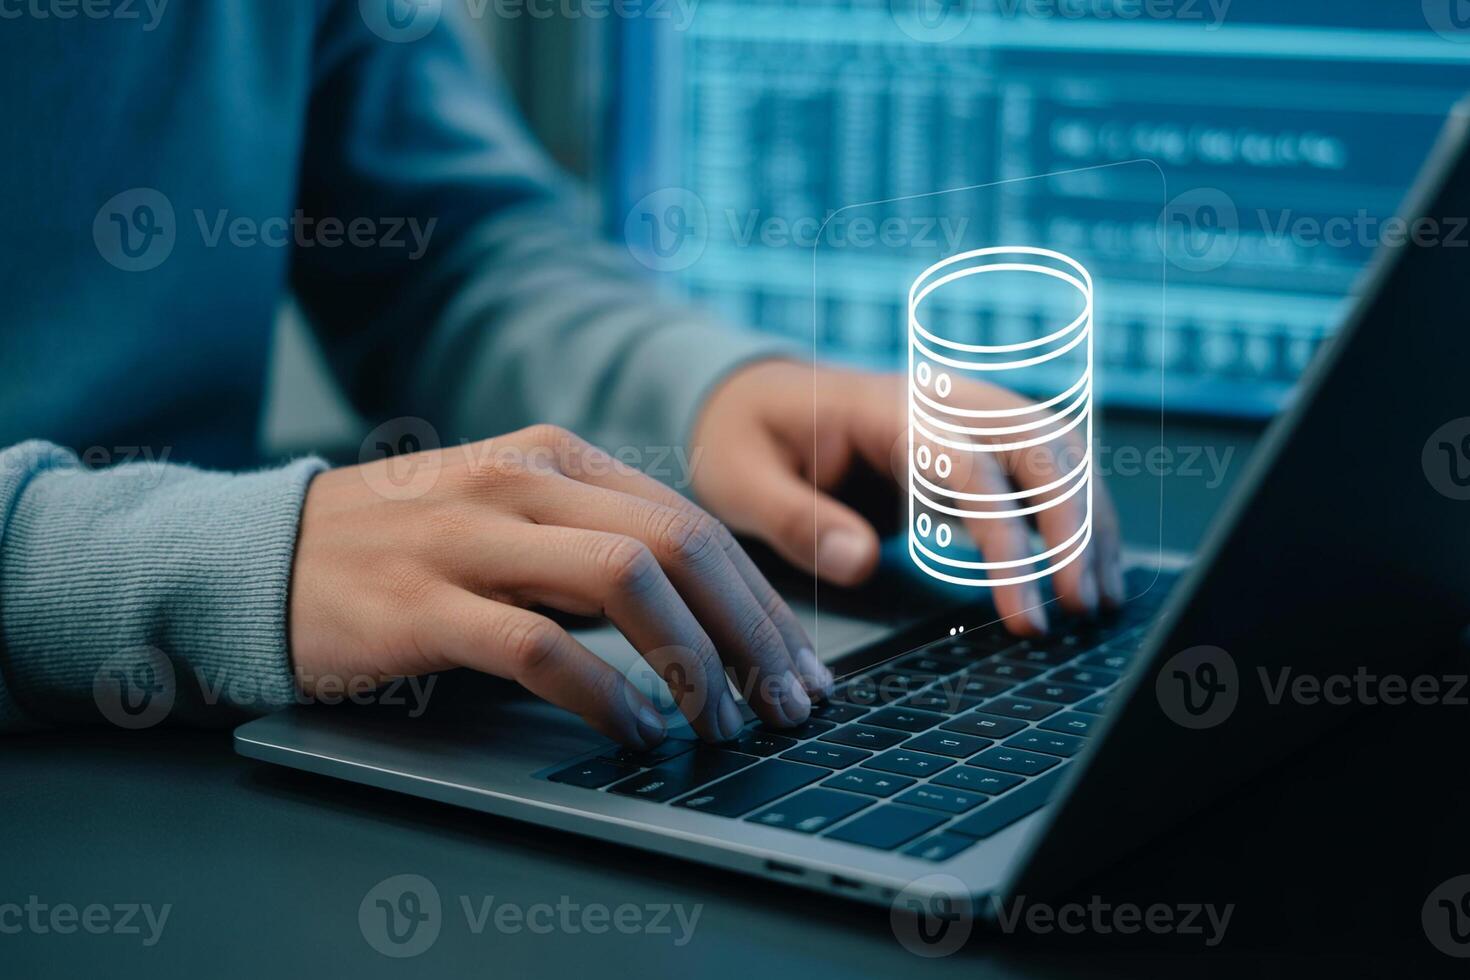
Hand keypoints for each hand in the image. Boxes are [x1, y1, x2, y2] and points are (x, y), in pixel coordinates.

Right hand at [288, 424, 831, 748]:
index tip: (801, 666)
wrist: (258, 556)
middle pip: (680, 545)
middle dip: (751, 632)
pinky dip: (604, 694)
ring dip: (693, 661)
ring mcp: (470, 537)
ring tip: (721, 723)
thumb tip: (706, 617)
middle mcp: (522, 481)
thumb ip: (593, 545)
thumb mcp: (508, 518)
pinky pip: (539, 646)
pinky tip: (635, 731)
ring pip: (626, 581)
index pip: (693, 523)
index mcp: (554, 456)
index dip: (761, 601)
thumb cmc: (402, 549)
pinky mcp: (422, 603)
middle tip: (787, 703)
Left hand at [689, 361, 1122, 633]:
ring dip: (1089, 517)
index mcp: (883, 410)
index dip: (1008, 544)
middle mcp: (938, 400)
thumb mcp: (739, 480)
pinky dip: (1077, 508)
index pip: (969, 468)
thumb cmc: (743, 438)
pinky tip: (1086, 567)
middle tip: (1082, 609)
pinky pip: (1046, 459)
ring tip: (1097, 599)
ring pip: (1058, 447)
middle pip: (1039, 445)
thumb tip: (862, 563)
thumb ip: (796, 520)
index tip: (1028, 617)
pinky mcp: (972, 436)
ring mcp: (962, 411)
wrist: (749, 395)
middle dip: (1074, 527)